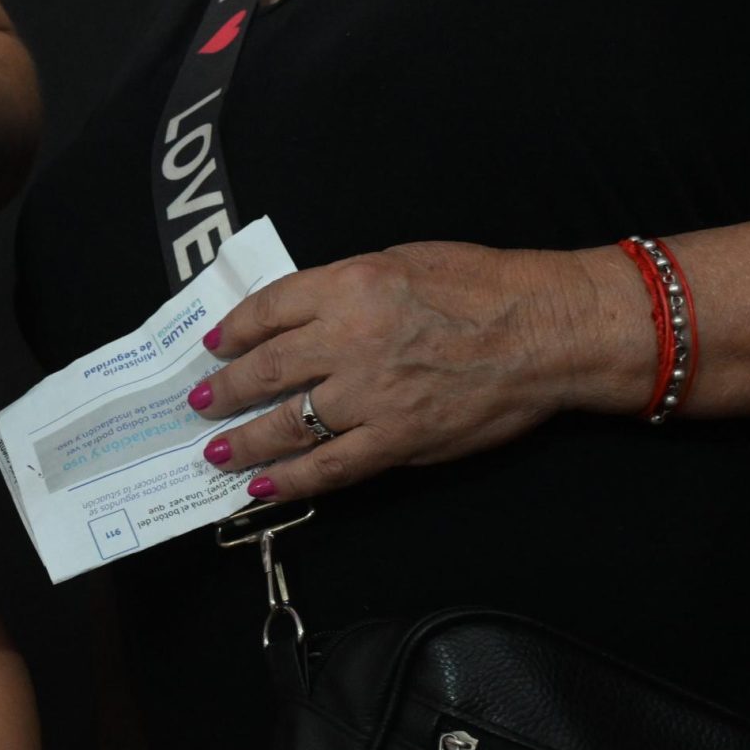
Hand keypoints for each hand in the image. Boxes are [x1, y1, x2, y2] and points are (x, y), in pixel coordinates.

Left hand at [188, 241, 639, 501]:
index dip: (232, 331)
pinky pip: (331, 466)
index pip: (267, 310)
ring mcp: (372, 393)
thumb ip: (345, 288)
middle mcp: (350, 338)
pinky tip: (263, 487)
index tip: (213, 346)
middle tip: (198, 403)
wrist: (551, 329)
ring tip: (216, 451)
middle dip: (222, 390)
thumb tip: (296, 317)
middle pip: (265, 369)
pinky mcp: (398, 437)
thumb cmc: (486, 286)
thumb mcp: (402, 261)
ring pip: (287, 422)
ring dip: (242, 441)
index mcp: (350, 285)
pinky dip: (292, 480)